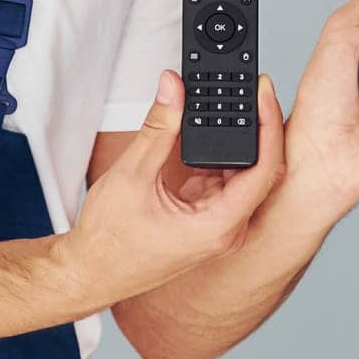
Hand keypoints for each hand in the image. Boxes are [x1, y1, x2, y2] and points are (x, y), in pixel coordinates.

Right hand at [66, 69, 286, 307]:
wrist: (89, 272)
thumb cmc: (108, 240)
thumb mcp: (132, 174)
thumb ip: (159, 126)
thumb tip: (173, 86)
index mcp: (219, 226)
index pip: (264, 169)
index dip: (269, 125)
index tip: (263, 91)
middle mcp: (226, 229)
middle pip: (259, 170)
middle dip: (256, 125)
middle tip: (250, 87)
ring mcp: (216, 226)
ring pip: (239, 173)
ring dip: (234, 139)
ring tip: (225, 104)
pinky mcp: (203, 220)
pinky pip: (220, 181)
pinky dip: (214, 154)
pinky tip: (203, 132)